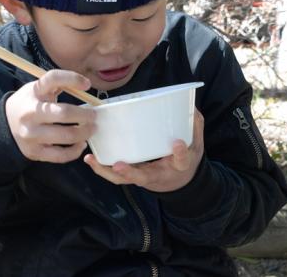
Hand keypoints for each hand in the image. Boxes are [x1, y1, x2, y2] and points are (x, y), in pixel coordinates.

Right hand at [5, 70, 95, 162]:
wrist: (6, 124)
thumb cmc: (30, 103)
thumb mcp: (38, 88)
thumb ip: (58, 85)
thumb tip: (86, 85)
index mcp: (34, 92)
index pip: (53, 78)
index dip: (72, 79)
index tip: (87, 84)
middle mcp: (30, 113)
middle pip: (64, 113)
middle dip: (86, 115)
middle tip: (94, 116)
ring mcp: (31, 134)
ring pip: (66, 136)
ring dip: (85, 133)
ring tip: (91, 129)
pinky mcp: (34, 151)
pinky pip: (61, 155)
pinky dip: (75, 151)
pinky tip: (81, 144)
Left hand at [83, 109, 204, 191]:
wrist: (179, 182)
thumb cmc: (186, 159)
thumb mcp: (196, 144)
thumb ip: (194, 125)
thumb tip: (189, 105)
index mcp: (179, 166)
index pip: (181, 160)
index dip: (180, 153)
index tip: (177, 143)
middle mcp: (159, 175)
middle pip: (142, 177)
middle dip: (129, 172)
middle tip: (118, 165)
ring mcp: (143, 177)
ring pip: (124, 180)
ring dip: (107, 171)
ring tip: (92, 159)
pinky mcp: (133, 176)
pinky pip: (116, 176)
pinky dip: (102, 169)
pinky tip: (90, 158)